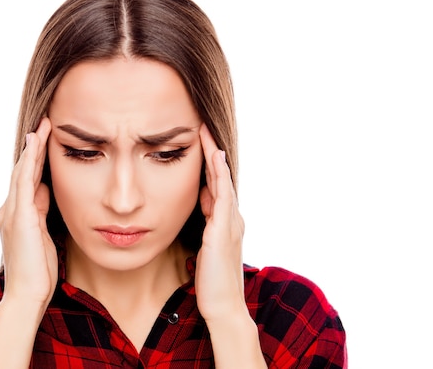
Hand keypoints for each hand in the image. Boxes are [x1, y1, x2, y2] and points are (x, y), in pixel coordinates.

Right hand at [0, 117, 57, 309]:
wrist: (27, 295)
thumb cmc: (37, 272)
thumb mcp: (43, 235)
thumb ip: (41, 212)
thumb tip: (45, 190)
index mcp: (16, 215)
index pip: (28, 181)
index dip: (36, 160)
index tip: (46, 141)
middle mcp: (9, 210)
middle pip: (24, 172)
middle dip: (35, 148)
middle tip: (45, 124)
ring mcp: (11, 212)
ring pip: (23, 171)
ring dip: (33, 148)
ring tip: (43, 126)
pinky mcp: (18, 216)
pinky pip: (24, 180)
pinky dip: (30, 160)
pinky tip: (37, 143)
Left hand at [194, 123, 246, 321]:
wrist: (222, 306)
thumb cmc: (212, 279)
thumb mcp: (206, 244)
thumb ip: (206, 222)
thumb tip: (200, 199)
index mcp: (226, 222)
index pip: (216, 185)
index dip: (209, 163)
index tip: (199, 142)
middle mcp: (232, 218)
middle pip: (222, 178)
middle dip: (212, 153)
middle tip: (202, 127)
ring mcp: (231, 224)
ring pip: (223, 182)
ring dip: (215, 157)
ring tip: (206, 134)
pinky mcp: (223, 231)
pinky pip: (222, 197)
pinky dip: (219, 176)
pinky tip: (215, 159)